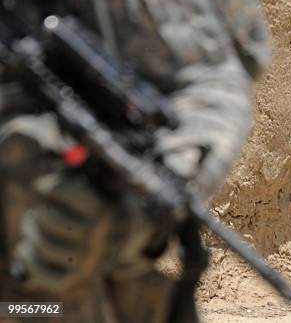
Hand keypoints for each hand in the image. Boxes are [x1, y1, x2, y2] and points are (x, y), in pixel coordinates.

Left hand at [13, 173, 155, 291]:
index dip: (51, 187)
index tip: (42, 186)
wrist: (125, 241)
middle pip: (49, 219)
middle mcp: (99, 239)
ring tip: (33, 225)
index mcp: (107, 212)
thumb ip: (85, 170)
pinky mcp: (73, 278)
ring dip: (30, 231)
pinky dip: (26, 256)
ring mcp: (87, 261)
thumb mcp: (103, 185)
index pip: (68, 193)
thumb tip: (69, 151)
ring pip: (40, 244)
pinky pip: (38, 270)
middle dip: (38, 212)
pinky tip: (28, 246)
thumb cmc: (105, 204)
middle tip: (38, 211)